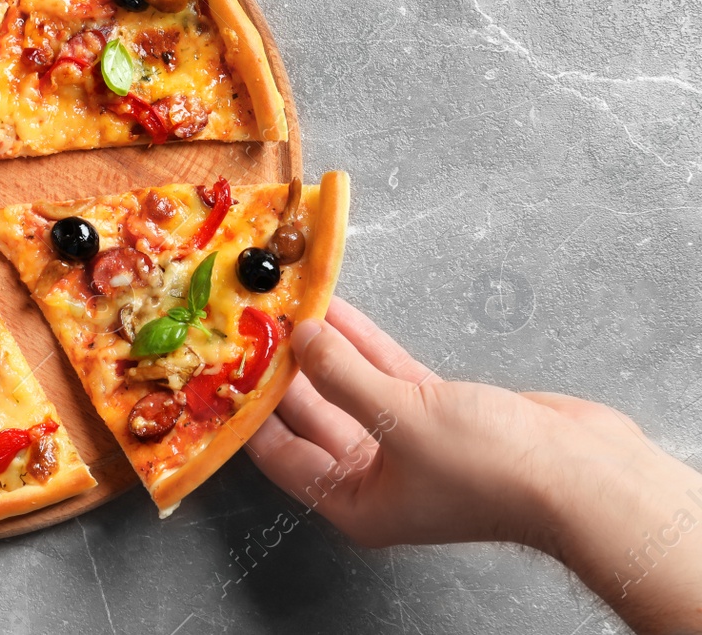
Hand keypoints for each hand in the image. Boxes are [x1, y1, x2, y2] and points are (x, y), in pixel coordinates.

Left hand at [247, 299, 701, 632]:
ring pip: (349, 386)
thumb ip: (342, 374)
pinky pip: (385, 372)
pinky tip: (337, 306)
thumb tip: (300, 338)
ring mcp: (408, 443)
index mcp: (354, 502)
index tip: (223, 367)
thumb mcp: (399, 417)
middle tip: (250, 325)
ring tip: (287, 303)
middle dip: (282, 370)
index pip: (280, 453)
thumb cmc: (493, 471)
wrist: (583, 475)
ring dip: (322, 346)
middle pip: (311, 414)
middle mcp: (375, 477)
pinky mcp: (439, 412)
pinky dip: (361, 341)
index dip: (249, 409)